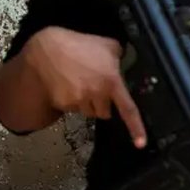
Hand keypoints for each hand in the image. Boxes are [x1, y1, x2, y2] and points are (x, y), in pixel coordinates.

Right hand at [23, 27, 144, 147]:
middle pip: (105, 112)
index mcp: (112, 82)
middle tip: (97, 87)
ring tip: (81, 82)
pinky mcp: (63, 103)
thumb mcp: (109, 46)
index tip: (141, 144)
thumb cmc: (82, 45)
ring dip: (88, 103)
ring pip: (89, 112)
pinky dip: (73, 101)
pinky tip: (69, 85)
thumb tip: (126, 62)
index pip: (128, 109)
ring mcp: (78, 100)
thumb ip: (120, 58)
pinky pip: (73, 109)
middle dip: (103, 104)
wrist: (48, 49)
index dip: (136, 128)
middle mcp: (96, 94)